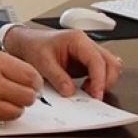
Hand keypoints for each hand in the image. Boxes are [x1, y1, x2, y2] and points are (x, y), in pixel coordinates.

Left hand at [3, 26, 122, 99]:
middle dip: (106, 81)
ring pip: (109, 67)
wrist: (27, 43)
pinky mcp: (86, 63)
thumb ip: (57, 77)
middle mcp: (87, 45)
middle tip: (94, 96)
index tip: (96, 94)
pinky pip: (100, 72)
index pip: (97, 60)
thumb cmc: (34, 46)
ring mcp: (88, 54)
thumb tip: (71, 92)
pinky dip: (98, 83)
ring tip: (88, 92)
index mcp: (77, 40)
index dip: (99, 79)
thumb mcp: (42, 62)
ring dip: (104, 82)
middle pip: (110, 63)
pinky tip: (86, 89)